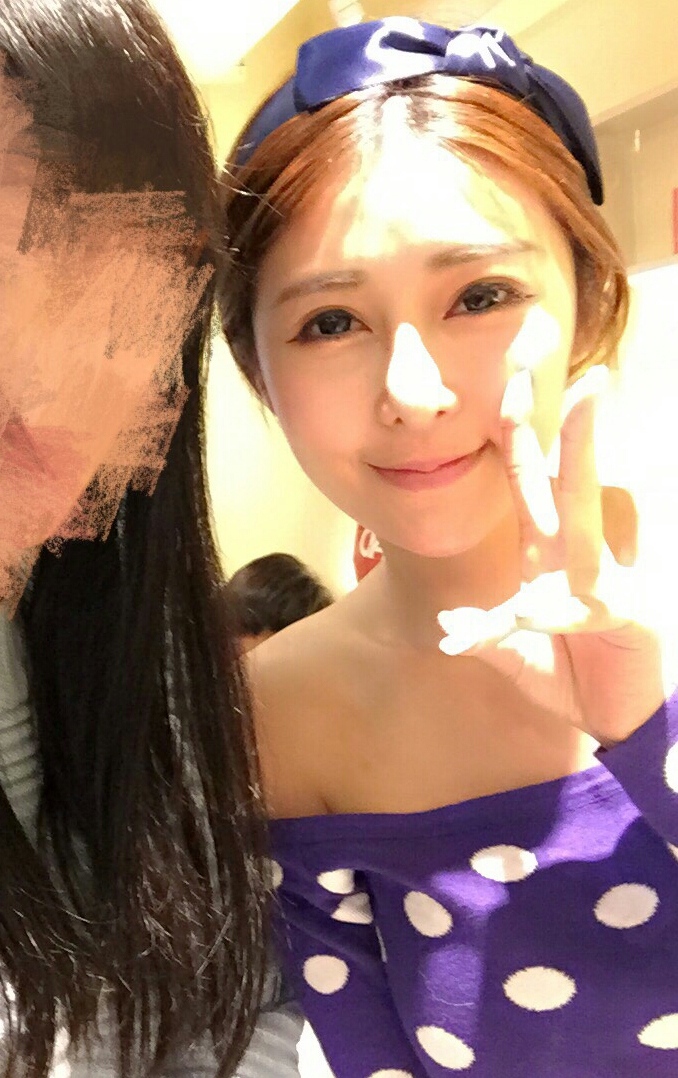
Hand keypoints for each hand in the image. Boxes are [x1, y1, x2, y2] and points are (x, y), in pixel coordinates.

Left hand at [437, 364, 665, 746]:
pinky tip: (534, 610)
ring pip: (590, 515)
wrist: (622, 720)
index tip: (508, 382)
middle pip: (569, 477)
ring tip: (589, 396)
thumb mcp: (518, 656)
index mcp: (554, 553)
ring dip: (581, 460)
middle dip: (564, 417)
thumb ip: (486, 636)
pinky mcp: (629, 617)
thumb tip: (448, 626)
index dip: (520, 437)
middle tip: (556, 357)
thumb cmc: (575, 673)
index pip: (533, 486)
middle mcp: (582, 555)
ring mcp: (608, 579)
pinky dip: (556, 612)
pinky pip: (588, 607)